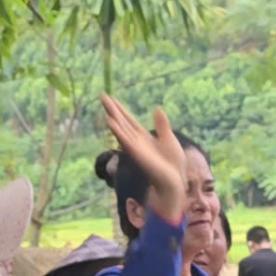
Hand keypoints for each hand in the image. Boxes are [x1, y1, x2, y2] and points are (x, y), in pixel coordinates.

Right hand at [99, 95, 186, 223]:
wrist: (174, 180)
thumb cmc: (172, 163)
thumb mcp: (168, 138)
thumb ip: (161, 125)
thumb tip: (157, 108)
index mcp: (143, 137)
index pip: (129, 120)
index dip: (120, 109)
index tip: (112, 98)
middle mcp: (135, 141)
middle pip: (121, 121)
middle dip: (112, 108)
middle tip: (102, 95)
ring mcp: (134, 147)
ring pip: (121, 128)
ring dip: (112, 116)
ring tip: (105, 104)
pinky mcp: (136, 153)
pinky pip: (125, 139)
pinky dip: (117, 130)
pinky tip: (110, 121)